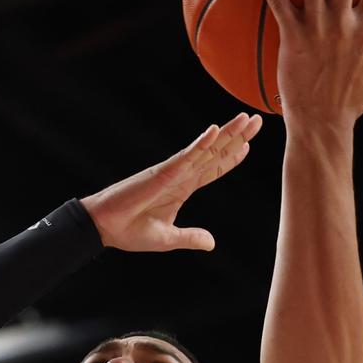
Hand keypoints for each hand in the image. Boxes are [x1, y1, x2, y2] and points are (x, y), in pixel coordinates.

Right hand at [80, 112, 261, 250]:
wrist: (105, 228)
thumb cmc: (129, 230)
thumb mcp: (168, 238)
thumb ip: (191, 237)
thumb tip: (212, 243)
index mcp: (181, 189)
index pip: (212, 170)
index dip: (230, 159)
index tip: (247, 147)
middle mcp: (180, 175)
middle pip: (215, 153)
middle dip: (236, 137)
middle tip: (257, 120)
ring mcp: (172, 171)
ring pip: (205, 149)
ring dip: (226, 134)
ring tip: (247, 119)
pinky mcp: (162, 172)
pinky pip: (186, 156)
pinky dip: (201, 143)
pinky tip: (214, 130)